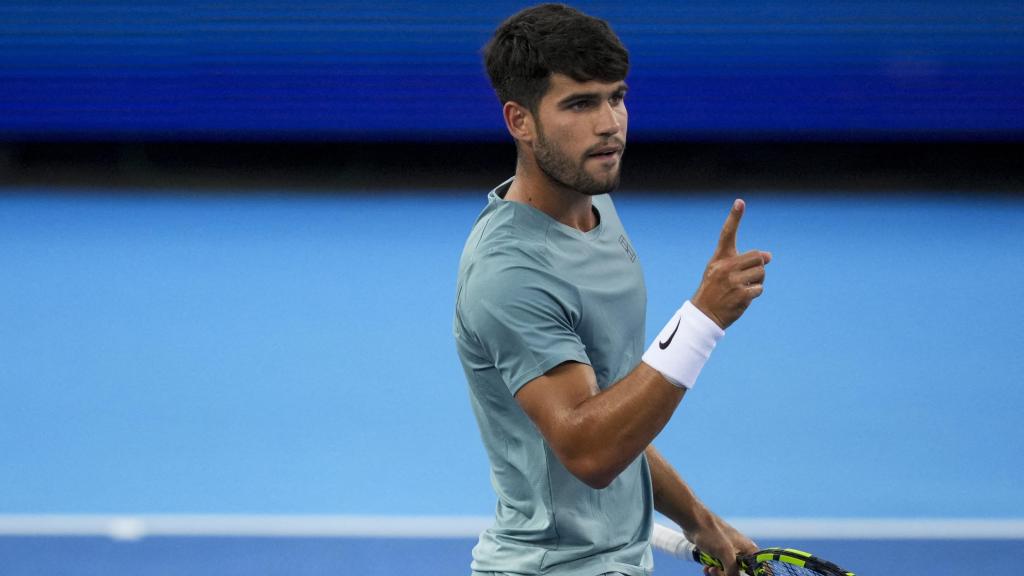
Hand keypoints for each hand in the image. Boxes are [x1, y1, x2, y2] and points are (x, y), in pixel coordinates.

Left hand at [687, 517, 757, 575]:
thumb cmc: (712, 533)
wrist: (694, 522)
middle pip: (740, 574)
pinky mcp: (719, 556)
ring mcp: (730, 555)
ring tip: (709, 569)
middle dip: (726, 575)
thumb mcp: (725, 553)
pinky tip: (705, 567)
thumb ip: (732, 570)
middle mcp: (742, 554)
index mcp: (750, 552)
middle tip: (715, 571)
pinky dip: (712, 571)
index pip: (758, 570)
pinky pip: (719, 569)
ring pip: (728, 573)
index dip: (751, 575)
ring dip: (717, 574)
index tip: (737, 575)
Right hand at [691, 199, 771, 329]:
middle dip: (758, 266)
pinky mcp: (742, 295)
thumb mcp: (720, 271)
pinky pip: (759, 288)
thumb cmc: (715, 289)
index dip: (734, 217)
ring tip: (743, 288)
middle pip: (757, 257)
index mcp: (719, 258)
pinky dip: (754, 293)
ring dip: (757, 281)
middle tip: (747, 276)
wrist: (704, 314)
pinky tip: (742, 298)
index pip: (727, 234)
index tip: (740, 202)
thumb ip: (743, 261)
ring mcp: (733, 281)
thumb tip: (769, 256)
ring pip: (761, 273)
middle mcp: (725, 267)